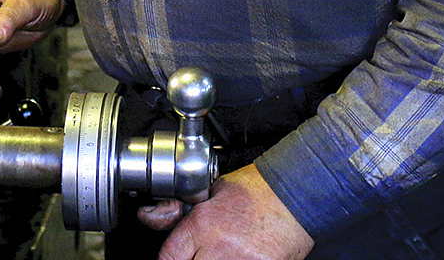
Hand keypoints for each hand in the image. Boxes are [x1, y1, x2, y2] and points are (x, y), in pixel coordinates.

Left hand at [139, 165, 313, 259]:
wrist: (294, 193)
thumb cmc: (255, 190)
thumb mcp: (211, 192)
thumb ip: (181, 210)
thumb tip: (150, 216)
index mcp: (202, 224)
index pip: (168, 257)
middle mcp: (218, 247)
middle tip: (198, 256)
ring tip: (219, 255)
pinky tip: (236, 257)